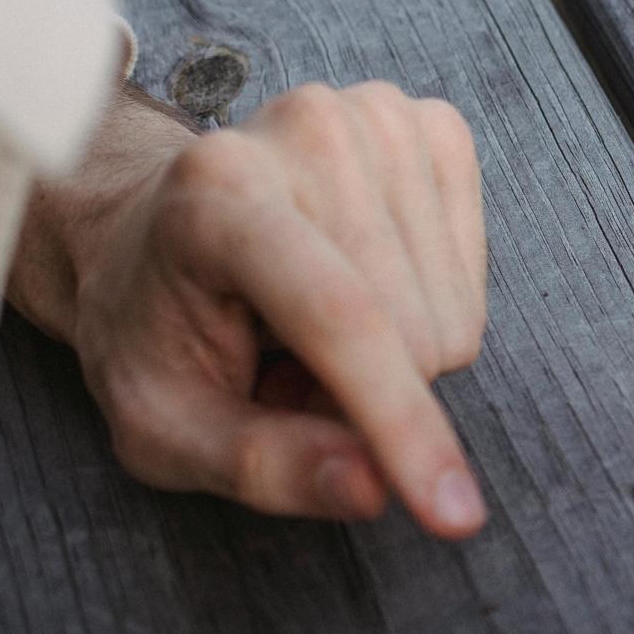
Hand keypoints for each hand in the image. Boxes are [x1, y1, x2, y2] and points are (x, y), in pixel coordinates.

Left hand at [7, 80, 488, 533]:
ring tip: (311, 328)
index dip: (401, 422)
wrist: (156, 227)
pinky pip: (478, 272)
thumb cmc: (156, 328)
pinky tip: (365, 283)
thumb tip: (372, 487)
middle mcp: (307, 130)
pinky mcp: (433, 124)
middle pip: (412, 328)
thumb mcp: (164, 427)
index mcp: (216, 195)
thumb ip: (260, 466)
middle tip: (284, 372)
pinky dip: (431, 305)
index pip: (340, 317)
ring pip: (454, 312)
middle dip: (366, 389)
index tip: (455, 516)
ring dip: (396, 352)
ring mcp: (379, 117)